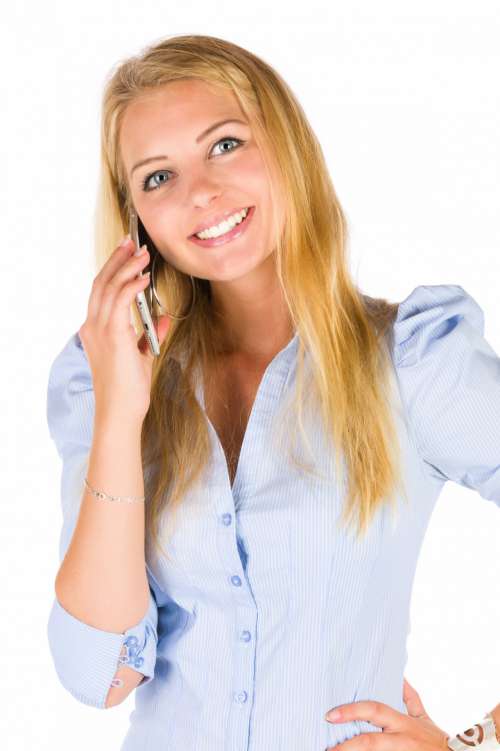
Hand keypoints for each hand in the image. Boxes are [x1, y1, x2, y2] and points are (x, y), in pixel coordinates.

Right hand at [78, 236, 170, 422]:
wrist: (121, 412)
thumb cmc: (129, 390)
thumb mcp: (142, 356)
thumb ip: (150, 334)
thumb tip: (164, 317)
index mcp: (95, 330)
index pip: (100, 291)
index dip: (113, 269)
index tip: (126, 253)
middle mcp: (92, 327)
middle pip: (101, 282)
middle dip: (117, 259)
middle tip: (131, 242)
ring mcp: (99, 330)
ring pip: (108, 287)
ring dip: (127, 267)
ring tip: (142, 253)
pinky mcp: (112, 335)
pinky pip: (120, 301)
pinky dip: (131, 285)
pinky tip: (144, 277)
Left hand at [325, 677, 449, 749]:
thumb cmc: (434, 739)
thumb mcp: (422, 716)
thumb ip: (409, 697)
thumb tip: (399, 675)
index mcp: (402, 723)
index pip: (374, 711)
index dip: (351, 711)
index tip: (329, 714)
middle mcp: (402, 739)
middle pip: (370, 742)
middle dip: (347, 746)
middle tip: (326, 748)